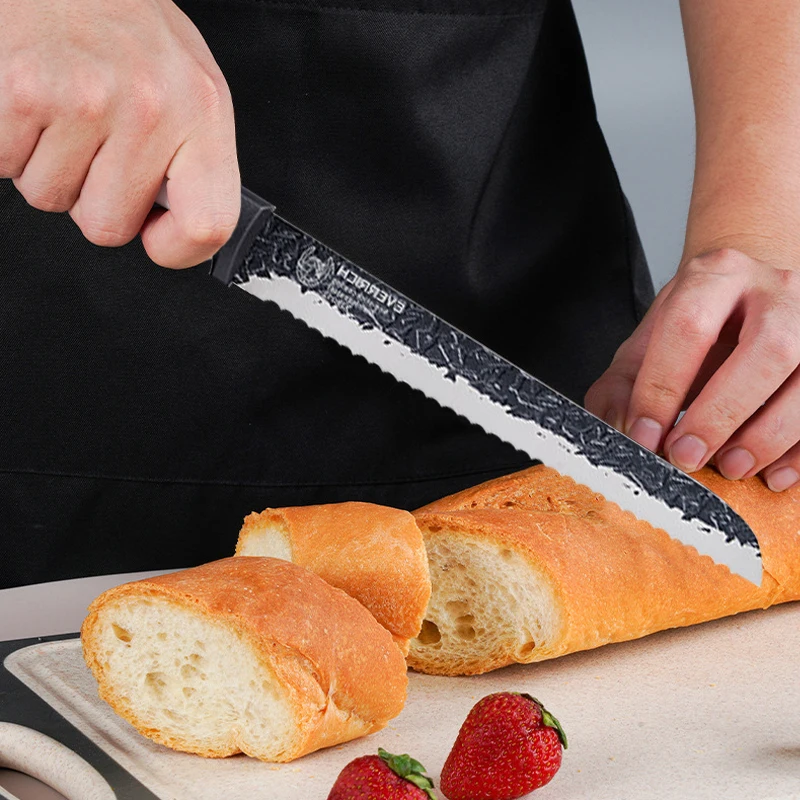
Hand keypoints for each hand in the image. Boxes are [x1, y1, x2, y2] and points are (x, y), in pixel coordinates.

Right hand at [0, 0, 238, 266]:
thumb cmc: (129, 29)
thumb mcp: (190, 88)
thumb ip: (193, 160)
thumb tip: (178, 224)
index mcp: (203, 114)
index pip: (208, 225)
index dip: (177, 249)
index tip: (156, 236)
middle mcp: (151, 108)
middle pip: (108, 226)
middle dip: (91, 198)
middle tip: (94, 145)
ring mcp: (86, 100)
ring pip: (50, 198)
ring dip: (49, 166)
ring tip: (64, 113)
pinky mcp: (25, 91)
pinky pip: (6, 166)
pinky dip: (9, 144)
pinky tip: (32, 104)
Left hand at [585, 248, 799, 490]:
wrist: (748, 298)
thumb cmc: (697, 325)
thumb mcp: (649, 343)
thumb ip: (622, 385)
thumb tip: (615, 430)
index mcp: (717, 275)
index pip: (689, 326)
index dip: (662, 387)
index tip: (644, 435)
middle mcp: (777, 289)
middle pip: (768, 348)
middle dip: (722, 412)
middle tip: (687, 456)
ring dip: (769, 435)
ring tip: (730, 467)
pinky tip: (773, 475)